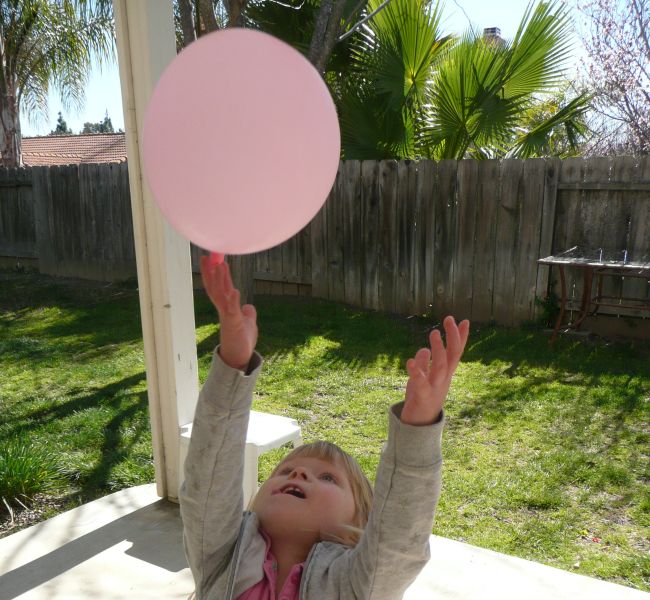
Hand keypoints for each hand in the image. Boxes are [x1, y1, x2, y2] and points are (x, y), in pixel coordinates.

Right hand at [200, 255, 257, 370]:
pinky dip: (233, 301)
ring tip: (220, 266)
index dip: (216, 273)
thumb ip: (247, 313)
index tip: (212, 260)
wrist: (240, 358)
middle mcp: (225, 310)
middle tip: (208, 257)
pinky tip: (234, 290)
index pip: (219, 287)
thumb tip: (248, 307)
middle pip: (215, 288)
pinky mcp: (234, 326)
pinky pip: (232, 312)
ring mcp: (228, 317)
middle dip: (212, 272)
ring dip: (220, 281)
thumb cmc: (242, 341)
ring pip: (221, 296)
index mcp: (228, 308)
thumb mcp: (248, 323)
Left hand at [401, 316, 469, 425]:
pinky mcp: (422, 397)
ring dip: (438, 349)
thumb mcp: (423, 378)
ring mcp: (434, 388)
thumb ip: (424, 364)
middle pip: (452, 357)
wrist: (418, 427)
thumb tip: (423, 350)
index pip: (456, 353)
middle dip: (452, 338)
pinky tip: (409, 361)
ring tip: (433, 333)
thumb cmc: (421, 400)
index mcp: (445, 374)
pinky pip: (421, 383)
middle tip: (449, 319)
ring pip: (440, 367)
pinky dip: (416, 372)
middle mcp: (443, 380)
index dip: (461, 337)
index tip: (464, 320)